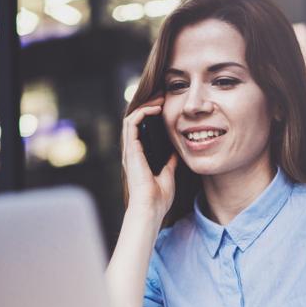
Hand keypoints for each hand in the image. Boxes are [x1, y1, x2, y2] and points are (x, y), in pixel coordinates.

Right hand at [121, 96, 179, 221]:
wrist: (150, 208)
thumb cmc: (158, 198)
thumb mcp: (168, 175)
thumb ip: (169, 163)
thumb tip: (175, 153)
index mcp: (139, 157)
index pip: (141, 131)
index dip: (150, 117)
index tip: (164, 109)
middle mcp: (132, 152)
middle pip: (135, 122)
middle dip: (148, 107)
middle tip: (162, 98)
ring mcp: (130, 150)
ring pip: (131, 119)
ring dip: (144, 106)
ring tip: (159, 100)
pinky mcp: (131, 150)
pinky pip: (132, 124)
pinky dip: (142, 113)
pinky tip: (155, 109)